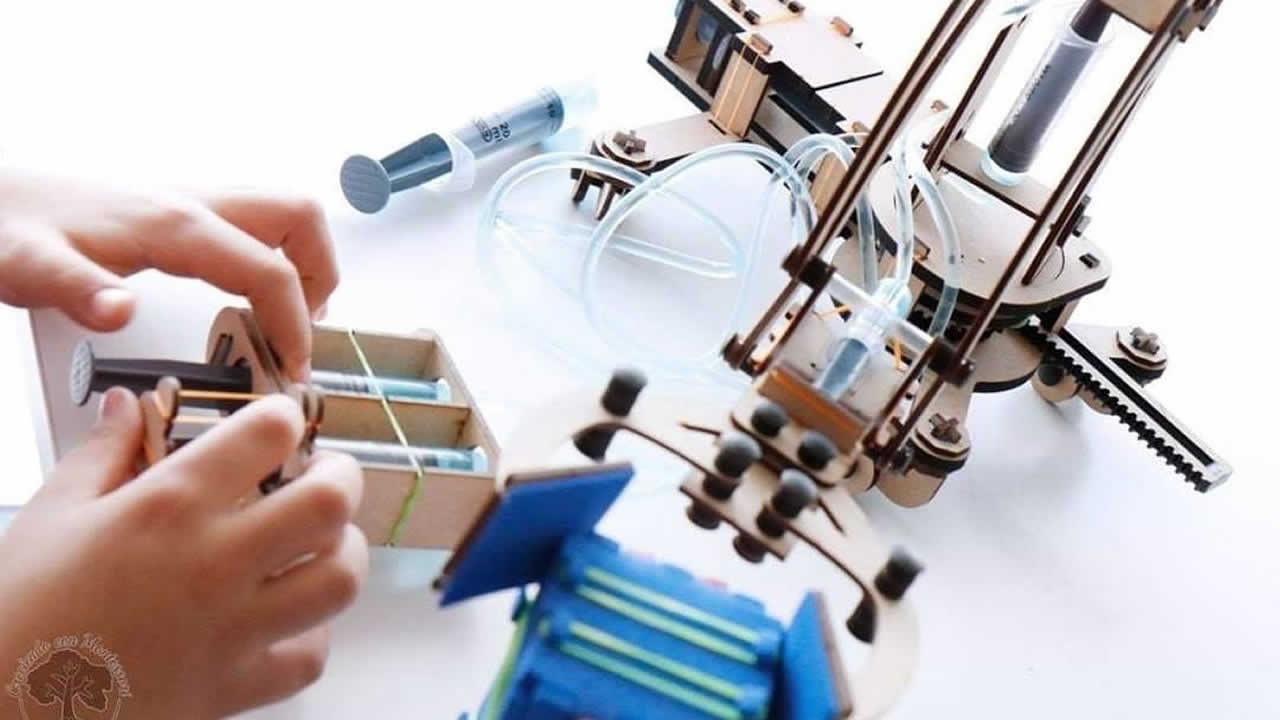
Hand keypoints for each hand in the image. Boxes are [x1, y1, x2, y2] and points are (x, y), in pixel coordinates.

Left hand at [0, 168, 337, 379]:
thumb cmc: (6, 227)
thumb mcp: (29, 268)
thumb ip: (79, 291)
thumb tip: (122, 313)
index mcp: (175, 224)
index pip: (269, 270)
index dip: (294, 324)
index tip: (292, 369)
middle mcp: (192, 204)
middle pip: (299, 218)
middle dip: (320, 275)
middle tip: (302, 331)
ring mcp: (189, 203)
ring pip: (282, 215)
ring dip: (303, 262)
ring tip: (286, 317)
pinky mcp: (179, 212)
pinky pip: (252, 226)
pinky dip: (271, 258)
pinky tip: (244, 296)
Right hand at [0, 388, 367, 718]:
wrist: (6, 709)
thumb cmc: (20, 611)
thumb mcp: (51, 514)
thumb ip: (102, 453)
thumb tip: (127, 405)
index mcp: (168, 507)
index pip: (269, 434)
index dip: (286, 418)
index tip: (282, 424)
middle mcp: (213, 562)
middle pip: (330, 504)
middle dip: (343, 478)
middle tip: (326, 477)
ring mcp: (232, 627)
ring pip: (339, 580)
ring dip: (341, 553)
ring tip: (321, 543)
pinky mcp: (235, 685)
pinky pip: (310, 656)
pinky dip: (312, 634)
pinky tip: (288, 618)